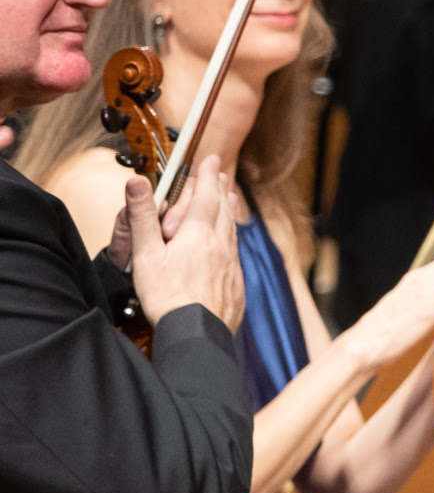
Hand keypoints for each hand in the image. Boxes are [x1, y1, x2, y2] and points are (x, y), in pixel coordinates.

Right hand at [120, 176, 242, 335]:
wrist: (198, 332)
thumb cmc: (169, 297)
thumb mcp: (146, 254)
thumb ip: (143, 216)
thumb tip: (138, 182)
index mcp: (198, 234)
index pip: (205, 196)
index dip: (207, 175)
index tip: (210, 160)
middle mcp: (220, 245)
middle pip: (223, 210)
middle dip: (221, 189)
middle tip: (221, 175)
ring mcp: (231, 264)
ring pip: (232, 230)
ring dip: (229, 210)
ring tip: (228, 199)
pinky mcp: (236, 282)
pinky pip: (235, 252)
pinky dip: (231, 237)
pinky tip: (228, 242)